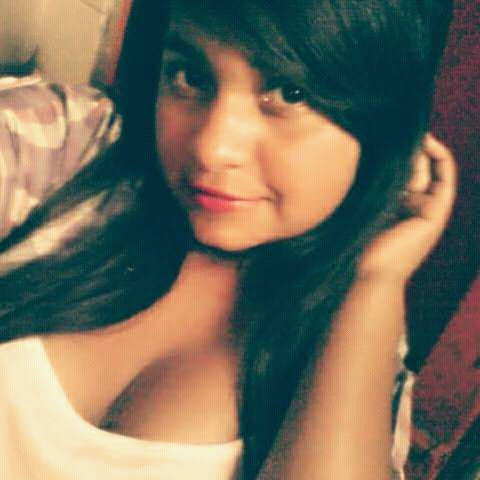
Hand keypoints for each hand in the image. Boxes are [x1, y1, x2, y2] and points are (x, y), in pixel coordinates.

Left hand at [357, 134, 456, 282]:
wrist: (369, 273)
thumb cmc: (356, 243)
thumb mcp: (360, 207)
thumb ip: (365, 186)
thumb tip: (356, 154)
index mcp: (395, 206)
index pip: (401, 170)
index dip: (395, 150)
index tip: (379, 133)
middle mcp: (413, 205)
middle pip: (415, 164)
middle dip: (405, 146)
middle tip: (388, 129)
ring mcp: (427, 209)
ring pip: (428, 166)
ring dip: (418, 148)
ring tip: (401, 134)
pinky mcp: (437, 212)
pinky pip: (444, 176)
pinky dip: (438, 155)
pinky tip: (425, 139)